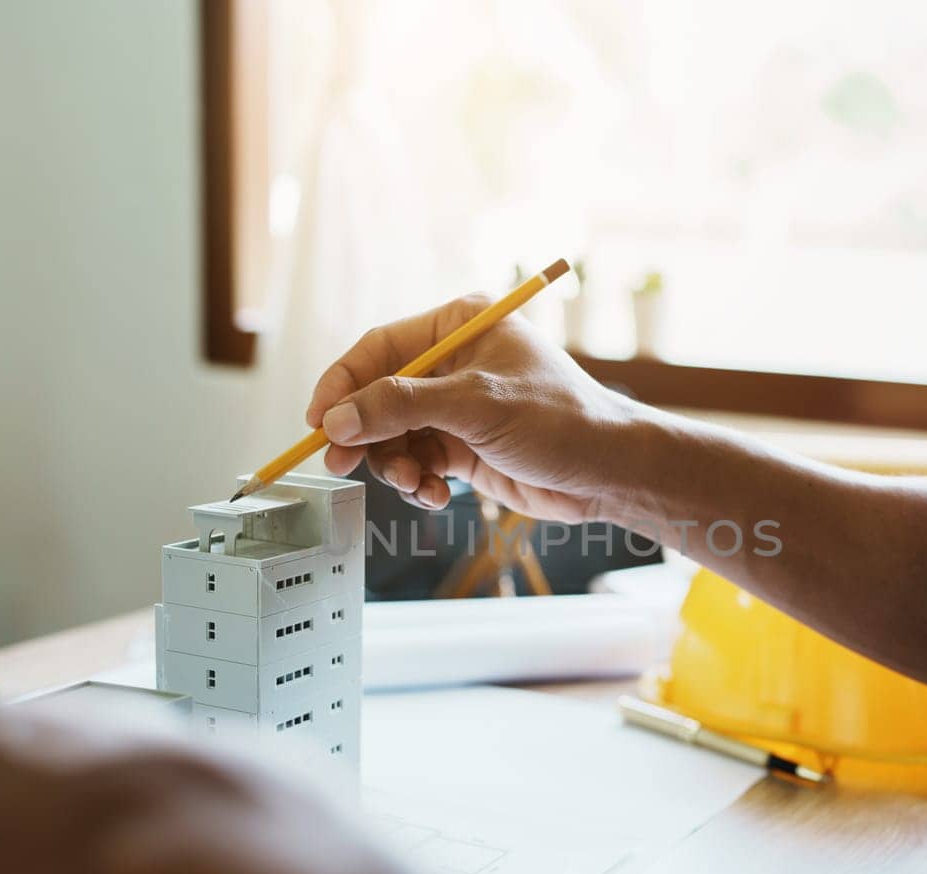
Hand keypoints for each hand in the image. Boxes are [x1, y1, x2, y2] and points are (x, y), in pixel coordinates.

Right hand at [306, 294, 652, 522]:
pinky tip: (435, 494)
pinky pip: (417, 462)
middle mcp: (454, 363)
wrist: (608, 473)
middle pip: (379, 396)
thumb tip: (337, 420)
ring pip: (393, 436)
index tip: (319, 421)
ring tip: (416, 483)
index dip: (343, 384)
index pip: (379, 349)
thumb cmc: (559, 421)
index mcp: (460, 327)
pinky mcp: (464, 447)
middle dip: (364, 433)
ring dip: (394, 465)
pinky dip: (417, 481)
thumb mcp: (475, 406)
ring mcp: (457, 407)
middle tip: (342, 464)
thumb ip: (400, 408)